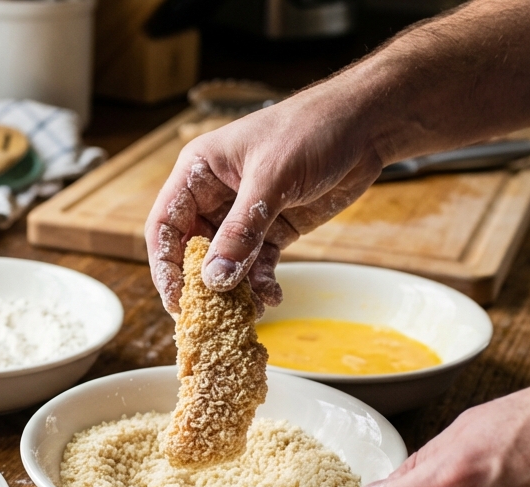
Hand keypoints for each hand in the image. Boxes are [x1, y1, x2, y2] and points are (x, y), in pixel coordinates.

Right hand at [143, 88, 384, 313]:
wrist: (364, 126)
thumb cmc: (310, 130)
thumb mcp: (272, 178)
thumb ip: (241, 230)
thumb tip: (214, 279)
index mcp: (198, 173)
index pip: (165, 224)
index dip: (165, 264)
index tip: (176, 298)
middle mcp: (214, 196)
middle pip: (191, 250)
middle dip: (200, 284)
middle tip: (209, 317)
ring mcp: (243, 216)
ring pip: (226, 264)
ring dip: (234, 290)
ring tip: (248, 312)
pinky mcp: (272, 230)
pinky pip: (257, 265)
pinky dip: (261, 284)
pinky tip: (273, 297)